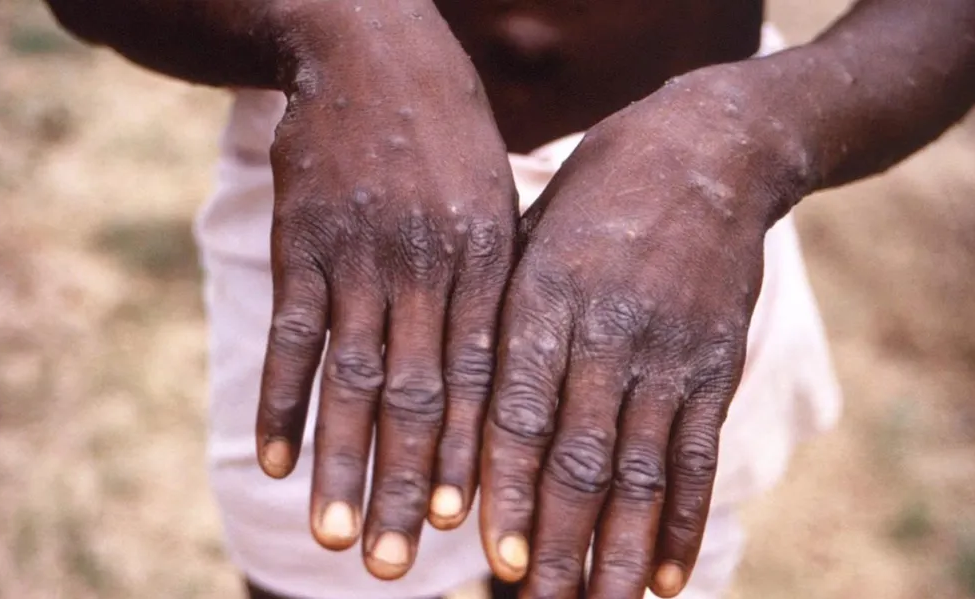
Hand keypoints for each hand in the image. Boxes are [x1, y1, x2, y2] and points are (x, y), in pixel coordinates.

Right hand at [255, 5, 517, 580]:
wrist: (374, 51)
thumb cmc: (449, 137)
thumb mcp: (498, 200)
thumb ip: (498, 284)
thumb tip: (507, 378)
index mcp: (486, 262)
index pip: (483, 380)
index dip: (475, 458)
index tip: (470, 529)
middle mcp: (426, 268)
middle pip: (419, 397)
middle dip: (409, 486)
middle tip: (400, 567)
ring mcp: (359, 257)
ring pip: (351, 380)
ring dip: (342, 464)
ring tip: (336, 538)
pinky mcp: (302, 245)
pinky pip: (290, 336)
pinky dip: (280, 401)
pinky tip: (272, 462)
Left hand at [479, 66, 807, 597]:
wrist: (705, 152)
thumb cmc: (592, 198)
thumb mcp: (528, 236)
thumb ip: (498, 319)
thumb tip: (453, 413)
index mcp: (544, 298)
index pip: (518, 413)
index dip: (506, 490)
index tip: (490, 559)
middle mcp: (607, 332)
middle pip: (579, 459)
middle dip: (556, 544)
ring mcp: (669, 352)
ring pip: (641, 472)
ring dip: (617, 552)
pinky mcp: (715, 364)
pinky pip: (699, 456)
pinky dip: (685, 522)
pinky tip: (667, 578)